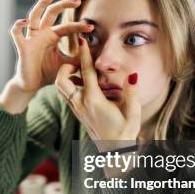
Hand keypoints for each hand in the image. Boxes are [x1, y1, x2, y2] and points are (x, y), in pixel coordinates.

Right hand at [8, 0, 93, 93]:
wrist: (32, 84)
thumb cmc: (48, 72)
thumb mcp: (67, 64)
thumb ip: (78, 59)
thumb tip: (95, 55)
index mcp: (53, 36)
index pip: (67, 26)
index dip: (79, 26)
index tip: (91, 27)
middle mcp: (42, 33)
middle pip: (52, 12)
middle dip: (64, 4)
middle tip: (78, 0)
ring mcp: (31, 38)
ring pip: (34, 16)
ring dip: (40, 5)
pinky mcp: (22, 46)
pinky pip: (16, 33)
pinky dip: (18, 25)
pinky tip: (24, 22)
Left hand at [55, 36, 141, 151]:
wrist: (114, 153)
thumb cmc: (125, 132)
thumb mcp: (133, 112)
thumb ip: (132, 93)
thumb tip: (132, 75)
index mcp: (94, 100)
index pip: (86, 72)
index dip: (84, 54)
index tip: (81, 40)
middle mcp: (81, 104)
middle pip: (61, 80)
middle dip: (65, 66)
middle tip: (77, 61)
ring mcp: (77, 109)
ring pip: (61, 88)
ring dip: (66, 76)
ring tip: (80, 70)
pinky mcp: (77, 113)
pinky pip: (67, 95)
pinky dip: (70, 85)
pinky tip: (82, 82)